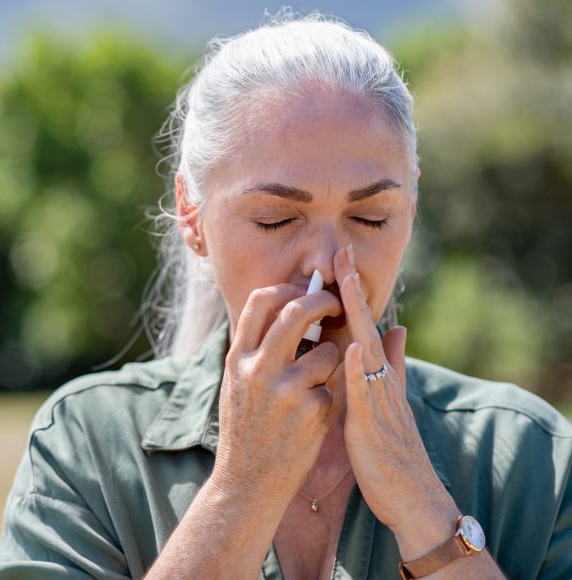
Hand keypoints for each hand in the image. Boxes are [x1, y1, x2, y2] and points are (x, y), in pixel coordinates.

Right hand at [212, 283, 342, 509]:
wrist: (247, 482)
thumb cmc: (244, 430)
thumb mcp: (236, 384)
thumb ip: (254, 350)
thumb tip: (279, 309)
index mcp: (238, 358)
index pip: (260, 301)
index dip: (287, 288)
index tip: (303, 290)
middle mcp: (259, 368)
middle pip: (297, 311)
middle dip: (323, 302)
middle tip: (337, 305)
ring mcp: (286, 389)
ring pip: (328, 352)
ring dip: (330, 364)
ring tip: (313, 389)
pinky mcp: (312, 410)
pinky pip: (332, 388)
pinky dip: (326, 400)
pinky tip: (309, 422)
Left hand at [334, 245, 458, 552]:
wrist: (408, 494)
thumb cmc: (391, 446)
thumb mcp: (387, 399)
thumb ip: (390, 365)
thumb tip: (397, 329)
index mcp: (375, 373)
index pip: (362, 325)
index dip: (351, 294)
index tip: (339, 261)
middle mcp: (378, 379)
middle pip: (364, 326)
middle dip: (352, 290)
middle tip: (340, 252)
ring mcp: (377, 399)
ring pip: (366, 350)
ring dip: (356, 317)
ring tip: (343, 284)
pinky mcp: (372, 423)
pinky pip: (366, 393)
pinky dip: (360, 370)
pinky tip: (352, 347)